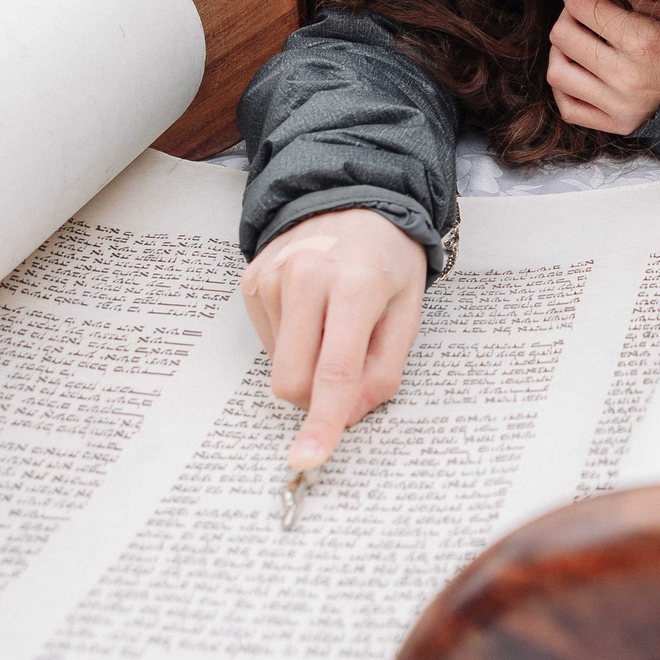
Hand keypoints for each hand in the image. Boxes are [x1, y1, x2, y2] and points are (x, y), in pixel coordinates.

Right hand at [240, 207, 427, 472]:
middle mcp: (307, 275)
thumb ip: (384, 369)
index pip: (335, 370)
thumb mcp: (408, 311)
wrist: (352, 201)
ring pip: (278, 366)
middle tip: (349, 372)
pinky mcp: (251, 281)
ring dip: (308, 363)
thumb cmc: (387, 260)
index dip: (324, 421)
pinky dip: (293, 342)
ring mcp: (272, 276)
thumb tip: (350, 416)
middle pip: (293, 379)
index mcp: (356, 282)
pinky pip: (268, 344)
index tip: (308, 459)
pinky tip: (312, 311)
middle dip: (317, 398)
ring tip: (334, 322)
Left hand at [548, 0, 659, 134]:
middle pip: (562, 36)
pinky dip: (564, 88)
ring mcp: (619, 104)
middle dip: (567, 15)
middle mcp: (628, 76)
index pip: (582, 6)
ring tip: (577, 44)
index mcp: (644, 41)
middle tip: (580, 12)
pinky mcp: (615, 124)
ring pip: (557, 73)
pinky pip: (567, 107)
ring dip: (560, 52)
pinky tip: (579, 72)